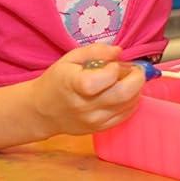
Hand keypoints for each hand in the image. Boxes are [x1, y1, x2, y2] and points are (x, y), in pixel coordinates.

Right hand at [29, 42, 144, 136]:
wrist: (42, 111)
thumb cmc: (56, 81)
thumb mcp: (70, 59)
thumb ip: (96, 51)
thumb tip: (118, 51)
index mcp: (74, 85)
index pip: (104, 79)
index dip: (115, 69)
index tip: (113, 64)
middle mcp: (86, 106)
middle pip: (124, 94)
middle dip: (137, 78)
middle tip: (134, 69)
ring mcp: (94, 120)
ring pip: (129, 105)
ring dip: (136, 89)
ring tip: (126, 80)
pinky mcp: (100, 128)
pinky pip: (125, 115)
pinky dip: (131, 102)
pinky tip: (123, 93)